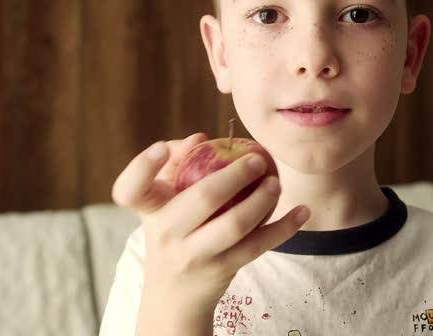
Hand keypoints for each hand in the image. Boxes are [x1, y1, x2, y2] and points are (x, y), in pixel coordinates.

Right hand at [111, 133, 309, 321]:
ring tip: (276, 182)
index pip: (130, 189)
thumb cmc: (173, 231)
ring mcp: (194, 255)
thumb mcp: (163, 204)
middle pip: (202, 199)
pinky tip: (301, 212)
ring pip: (235, 225)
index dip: (143, 166)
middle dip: (235, 175)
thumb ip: (176, 166)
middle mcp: (166, 233)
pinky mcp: (221, 269)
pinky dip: (284, 228)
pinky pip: (258, 245)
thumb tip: (200, 138)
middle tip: (257, 159)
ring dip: (262, 200)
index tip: (162, 147)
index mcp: (149, 210)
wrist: (173, 294)